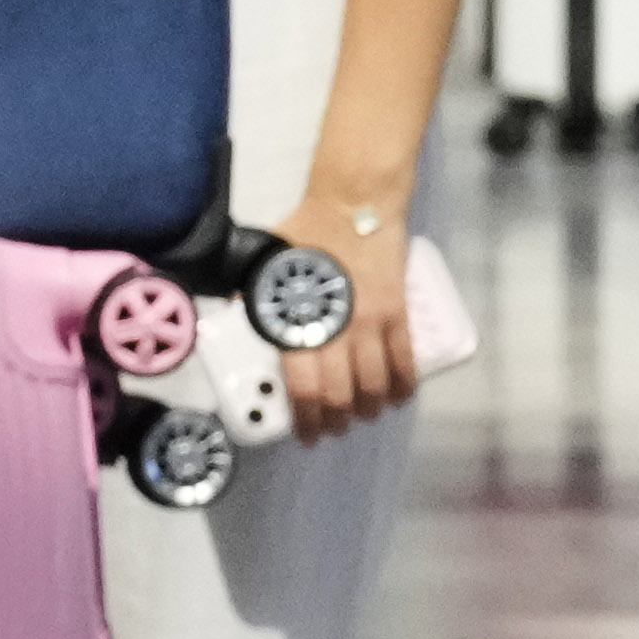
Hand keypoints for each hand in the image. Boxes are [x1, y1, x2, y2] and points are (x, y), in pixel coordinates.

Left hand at [275, 184, 422, 438]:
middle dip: (336, 421)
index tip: (304, 433)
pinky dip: (403, 386)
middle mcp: (337, 329)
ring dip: (369, 408)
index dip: (305, 419)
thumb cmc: (304, 236)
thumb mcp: (264, 268)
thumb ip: (251, 301)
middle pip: (340, 395)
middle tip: (331, 429)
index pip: (304, 388)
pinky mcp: (398, 312)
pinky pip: (405, 360)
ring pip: (375, 385)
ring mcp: (372, 323)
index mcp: (299, 322)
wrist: (353, 205)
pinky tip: (397, 396)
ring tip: (362, 415)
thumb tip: (233, 324)